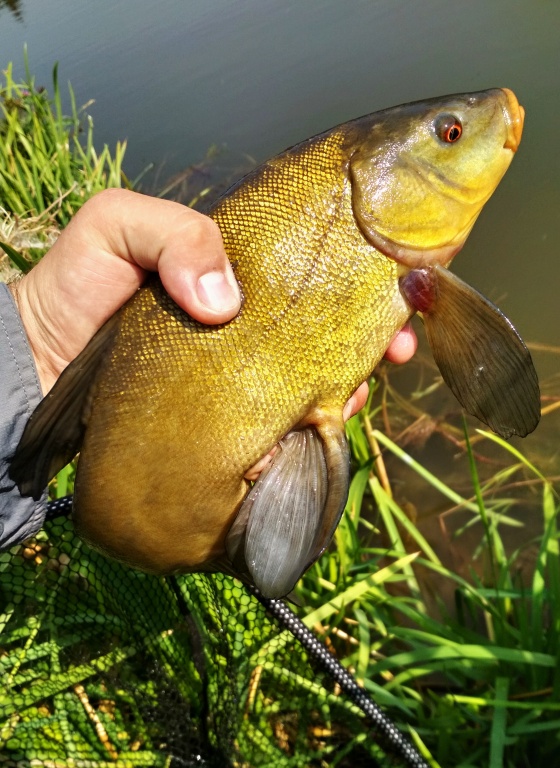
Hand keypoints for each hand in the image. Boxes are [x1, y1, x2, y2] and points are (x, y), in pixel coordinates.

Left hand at [9, 189, 415, 406]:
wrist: (39, 367)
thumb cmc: (77, 287)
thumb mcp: (116, 228)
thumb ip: (174, 232)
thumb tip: (226, 301)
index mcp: (239, 274)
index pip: (316, 267)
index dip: (363, 271)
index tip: (401, 285)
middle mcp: (253, 325)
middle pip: (334, 325)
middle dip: (380, 332)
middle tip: (402, 344)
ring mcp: (247, 376)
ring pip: (323, 375)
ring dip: (358, 378)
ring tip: (361, 386)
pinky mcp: (235, 423)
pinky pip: (293, 422)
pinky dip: (320, 422)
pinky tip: (331, 418)